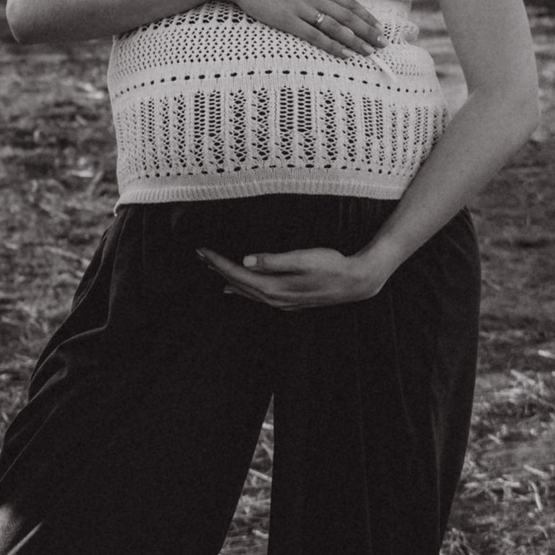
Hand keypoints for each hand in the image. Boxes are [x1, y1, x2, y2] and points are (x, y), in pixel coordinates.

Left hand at [198, 243, 392, 312]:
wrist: (355, 283)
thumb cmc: (332, 266)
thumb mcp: (303, 258)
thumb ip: (273, 260)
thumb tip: (246, 260)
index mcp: (274, 287)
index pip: (239, 273)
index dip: (218, 262)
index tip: (202, 251)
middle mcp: (274, 299)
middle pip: (239, 284)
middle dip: (218, 269)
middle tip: (200, 256)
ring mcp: (282, 303)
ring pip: (247, 292)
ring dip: (228, 279)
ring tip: (212, 270)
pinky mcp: (289, 301)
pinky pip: (257, 296)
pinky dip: (243, 289)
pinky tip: (237, 288)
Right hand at [211, 0, 384, 57]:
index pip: (348, 2)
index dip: (365, 15)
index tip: (378, 26)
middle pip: (348, 16)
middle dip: (368, 30)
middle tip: (382, 43)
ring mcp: (302, 8)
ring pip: (336, 27)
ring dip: (356, 40)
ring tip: (369, 51)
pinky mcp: (288, 20)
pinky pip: (315, 36)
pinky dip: (333, 46)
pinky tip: (344, 54)